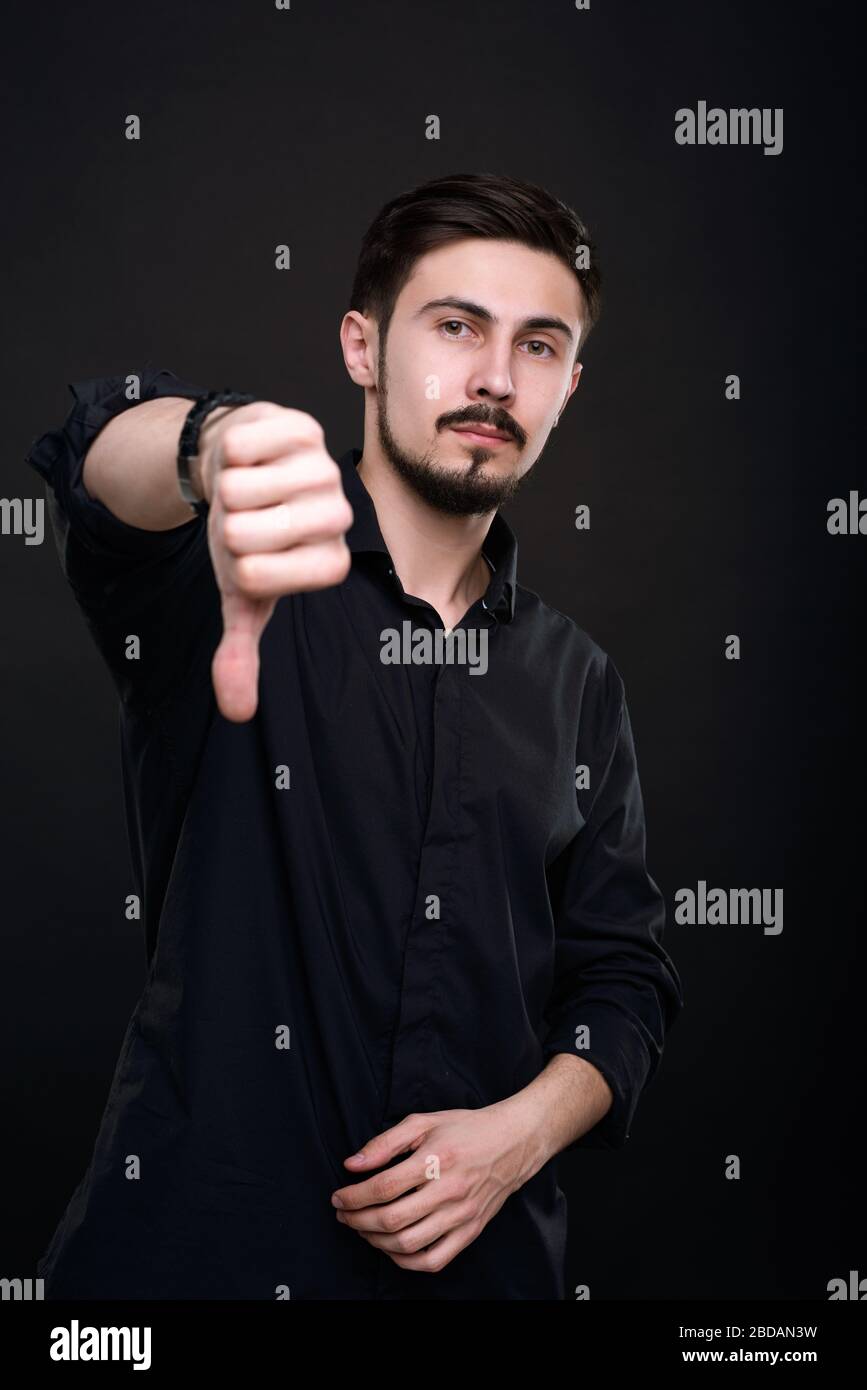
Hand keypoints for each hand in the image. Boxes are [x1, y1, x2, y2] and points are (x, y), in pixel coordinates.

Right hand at [198, 403, 352, 722]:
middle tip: (243, 520)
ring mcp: (324, 468)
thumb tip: (236, 712)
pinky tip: (248, 458)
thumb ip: (243, 650)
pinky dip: (228, 454)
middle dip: (224, 526)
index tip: (250, 560)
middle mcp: (339, 515)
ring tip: (247, 489)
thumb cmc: (249, 535)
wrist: (245, 466)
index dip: (236, 567)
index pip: (258, 577)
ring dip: (225, 488)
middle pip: (242, 532)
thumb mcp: (242, 595)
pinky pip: (240, 446)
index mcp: (330, 562)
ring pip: (239, 487)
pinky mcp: (303, 427)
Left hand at [330, 1101, 544, 1273]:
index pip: (384, 1187)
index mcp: (436, 1159)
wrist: (513, 1142)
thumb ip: (385, 1143)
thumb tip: (352, 1165)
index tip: (338, 1197)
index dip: (354, 1196)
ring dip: (376, 1241)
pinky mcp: (471, 1231)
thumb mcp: (424, 1122)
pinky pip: (434, 1260)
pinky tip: (392, 1248)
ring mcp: (462, 1215)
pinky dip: (407, 1261)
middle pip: (392, 1219)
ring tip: (363, 1229)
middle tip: (344, 1214)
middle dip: (358, 1220)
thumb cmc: (465, 1128)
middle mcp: (450, 1190)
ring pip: (409, 1243)